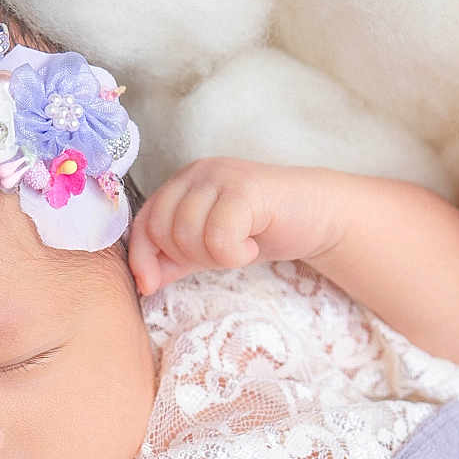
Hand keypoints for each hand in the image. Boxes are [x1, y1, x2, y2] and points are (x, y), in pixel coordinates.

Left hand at [127, 157, 338, 296]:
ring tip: (240, 248)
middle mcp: (196, 173)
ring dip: (215, 256)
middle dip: (188, 256)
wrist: (316, 216)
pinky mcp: (245, 188)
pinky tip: (251, 247)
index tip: (151, 286)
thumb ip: (174, 260)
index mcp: (182, 184)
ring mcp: (220, 176)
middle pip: (161, 230)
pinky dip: (234, 253)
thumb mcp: (209, 249)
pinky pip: (218, 236)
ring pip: (187, 234)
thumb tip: (143, 281)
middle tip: (222, 254)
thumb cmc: (262, 229)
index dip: (141, 257)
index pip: (142, 222)